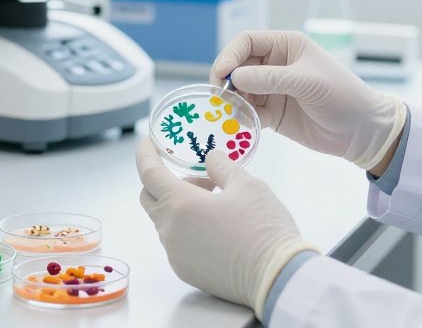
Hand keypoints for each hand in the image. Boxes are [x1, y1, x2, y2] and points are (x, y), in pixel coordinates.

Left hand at [136, 139, 315, 319]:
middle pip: (151, 198)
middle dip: (168, 182)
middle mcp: (170, 231)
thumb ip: (222, 167)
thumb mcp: (247, 184)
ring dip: (181, 206)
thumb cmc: (262, 227)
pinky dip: (188, 228)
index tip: (148, 142)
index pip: (149, 173)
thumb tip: (210, 159)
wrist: (277, 278)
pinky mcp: (186, 271)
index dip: (145, 154)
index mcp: (179, 204)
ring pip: (166, 221)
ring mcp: (175, 254)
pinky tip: (217, 228)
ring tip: (217, 203)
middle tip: (201, 178)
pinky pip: (177, 243)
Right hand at [211, 30, 405, 170]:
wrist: (361, 131)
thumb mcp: (307, 82)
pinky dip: (244, 118)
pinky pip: (248, 111)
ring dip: (234, 102)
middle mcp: (275, 64)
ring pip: (239, 91)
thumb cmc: (342, 95)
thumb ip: (270, 78)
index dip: (230, 55)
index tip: (222, 74)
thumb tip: (234, 76)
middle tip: (223, 99)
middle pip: (237, 66)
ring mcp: (272, 89)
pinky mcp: (272, 112)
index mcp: (286, 46)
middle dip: (227, 81)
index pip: (246, 42)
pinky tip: (252, 125)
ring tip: (239, 115)